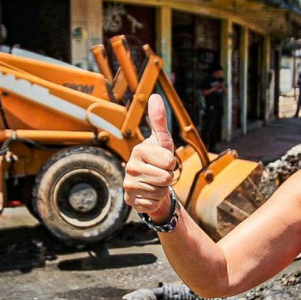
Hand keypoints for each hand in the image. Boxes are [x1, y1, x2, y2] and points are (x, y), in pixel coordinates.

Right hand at [123, 94, 177, 221]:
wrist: (151, 183)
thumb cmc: (158, 159)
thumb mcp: (162, 140)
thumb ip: (159, 120)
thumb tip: (154, 95)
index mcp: (139, 150)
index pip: (168, 161)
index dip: (172, 162)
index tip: (164, 160)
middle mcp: (130, 167)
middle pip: (166, 178)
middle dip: (169, 177)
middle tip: (160, 173)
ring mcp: (129, 185)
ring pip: (160, 192)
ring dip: (163, 189)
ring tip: (155, 183)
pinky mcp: (131, 201)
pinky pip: (153, 203)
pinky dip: (156, 201)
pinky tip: (149, 194)